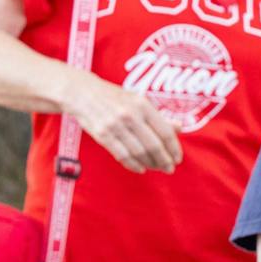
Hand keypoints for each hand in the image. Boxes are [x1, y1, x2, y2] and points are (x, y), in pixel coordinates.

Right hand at [63, 73, 180, 172]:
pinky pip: (122, 156)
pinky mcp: (102, 135)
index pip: (164, 131)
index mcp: (142, 105)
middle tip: (170, 168)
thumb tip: (179, 128)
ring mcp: (115, 126)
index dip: (174, 148)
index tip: (177, 158)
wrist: (81, 93)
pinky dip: (134, 165)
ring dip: (150, 164)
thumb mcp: (137, 100)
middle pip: (153, 145)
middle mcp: (129, 115)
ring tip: (156, 168)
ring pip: (139, 153)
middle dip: (164, 160)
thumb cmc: (112, 96)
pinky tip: (140, 168)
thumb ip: (158, 116)